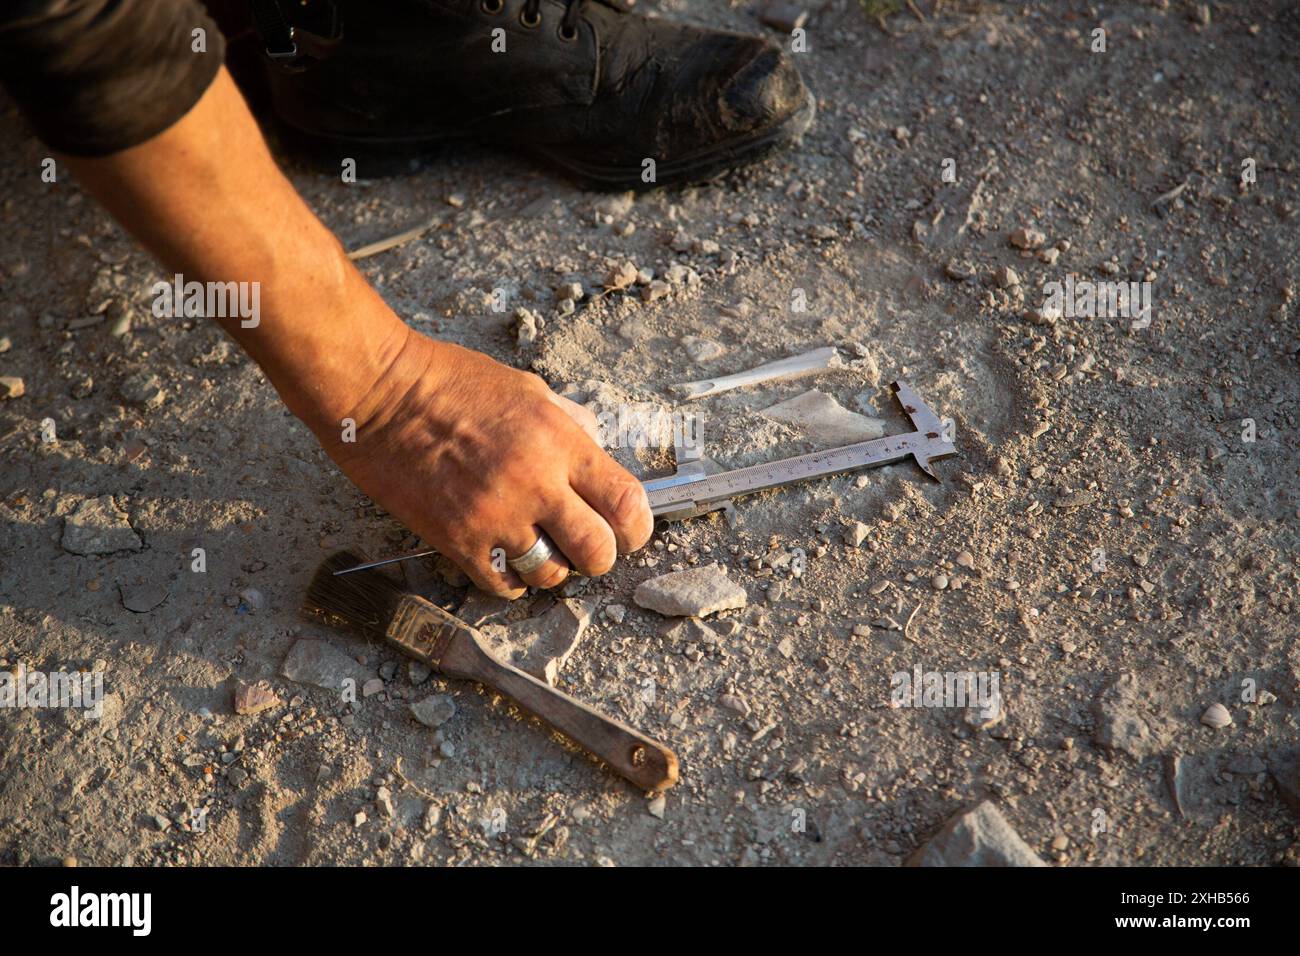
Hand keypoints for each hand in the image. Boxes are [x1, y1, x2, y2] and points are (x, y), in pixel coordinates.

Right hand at [318, 327, 653, 596]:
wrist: (380, 393)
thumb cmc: (451, 382)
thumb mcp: (528, 389)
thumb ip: (570, 425)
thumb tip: (598, 451)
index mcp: (560, 441)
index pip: (627, 503)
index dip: (638, 528)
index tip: (630, 532)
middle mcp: (534, 482)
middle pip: (597, 551)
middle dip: (599, 556)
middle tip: (586, 549)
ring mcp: (494, 515)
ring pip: (549, 574)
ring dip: (551, 568)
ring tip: (537, 549)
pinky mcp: (456, 539)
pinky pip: (501, 585)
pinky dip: (509, 580)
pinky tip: (504, 559)